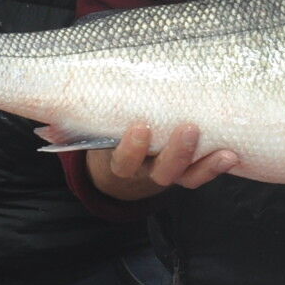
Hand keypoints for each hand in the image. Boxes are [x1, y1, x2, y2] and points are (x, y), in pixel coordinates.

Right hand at [83, 122, 238, 201]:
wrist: (122, 165)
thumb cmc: (110, 129)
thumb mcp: (95, 125)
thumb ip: (81, 114)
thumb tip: (52, 108)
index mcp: (120, 160)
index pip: (123, 161)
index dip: (131, 149)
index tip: (140, 128)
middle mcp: (145, 170)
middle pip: (162, 172)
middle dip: (176, 153)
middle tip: (188, 129)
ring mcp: (169, 172)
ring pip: (185, 176)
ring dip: (204, 163)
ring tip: (224, 151)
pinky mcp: (188, 169)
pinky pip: (202, 174)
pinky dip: (216, 167)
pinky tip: (232, 154)